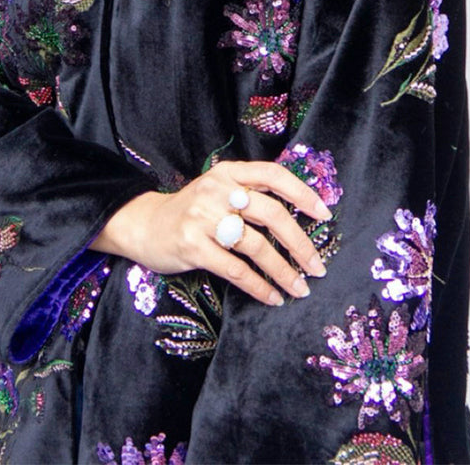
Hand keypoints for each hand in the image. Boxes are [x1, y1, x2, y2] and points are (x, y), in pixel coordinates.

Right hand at [89, 161, 331, 306]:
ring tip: (300, 288)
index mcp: (227, 172)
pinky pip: (236, 270)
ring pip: (256, 246)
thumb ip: (250, 193)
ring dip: (284, 271)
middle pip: (271, 213)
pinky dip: (259, 286)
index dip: (302, 193)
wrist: (144, 224)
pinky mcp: (193, 246)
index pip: (273, 174)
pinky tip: (272, 297)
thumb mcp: (218, 190)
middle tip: (318, 267)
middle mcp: (216, 190)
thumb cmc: (192, 211)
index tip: (325, 214)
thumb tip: (301, 213)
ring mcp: (202, 218)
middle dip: (300, 243)